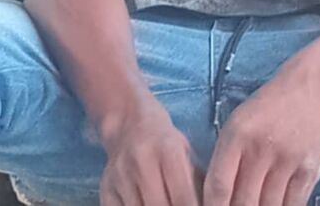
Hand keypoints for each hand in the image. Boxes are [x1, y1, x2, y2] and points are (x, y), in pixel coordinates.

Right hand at [99, 87, 201, 205]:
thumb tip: (213, 202)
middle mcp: (141, 162)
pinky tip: (147, 205)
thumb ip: (196, 182)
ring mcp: (120, 177)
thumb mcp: (185, 153)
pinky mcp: (106, 189)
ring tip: (166, 205)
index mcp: (167, 150)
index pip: (183, 198)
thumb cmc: (164, 141)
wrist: (128, 123)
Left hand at [204, 61, 319, 205]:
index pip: (219, 186)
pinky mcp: (310, 169)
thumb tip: (216, 198)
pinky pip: (293, 205)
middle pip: (243, 202)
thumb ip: (226, 158)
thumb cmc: (266, 107)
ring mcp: (288, 160)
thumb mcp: (237, 123)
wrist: (308, 89)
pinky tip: (275, 205)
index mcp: (238, 134)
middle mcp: (262, 148)